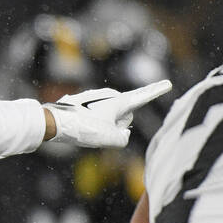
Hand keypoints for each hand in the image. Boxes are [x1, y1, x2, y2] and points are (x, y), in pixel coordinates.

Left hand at [43, 79, 171, 147]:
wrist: (55, 122)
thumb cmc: (83, 129)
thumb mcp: (109, 139)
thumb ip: (123, 138)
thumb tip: (122, 134)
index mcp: (119, 102)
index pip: (143, 96)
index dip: (156, 91)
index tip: (167, 83)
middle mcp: (109, 96)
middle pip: (124, 114)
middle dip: (117, 124)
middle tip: (100, 130)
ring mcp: (95, 97)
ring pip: (108, 116)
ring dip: (102, 124)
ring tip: (86, 128)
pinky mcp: (84, 101)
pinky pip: (94, 116)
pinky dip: (90, 123)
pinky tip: (78, 126)